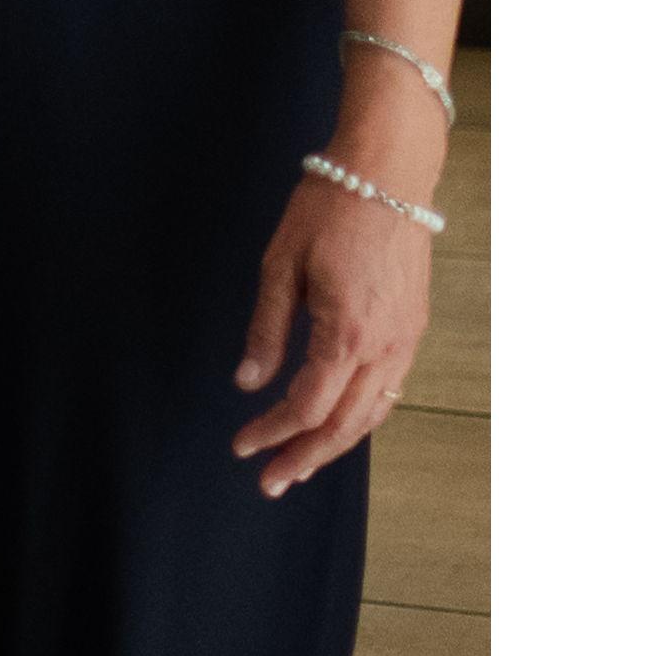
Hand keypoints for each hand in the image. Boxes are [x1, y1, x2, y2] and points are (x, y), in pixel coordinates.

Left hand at [231, 173, 433, 495]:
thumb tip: (248, 382)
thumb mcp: (281, 264)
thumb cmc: (328, 209)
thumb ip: (267, 329)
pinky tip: (338, 420)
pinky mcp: (413, 328)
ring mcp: (405, 340)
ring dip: (335, 444)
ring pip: (372, 413)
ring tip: (299, 463)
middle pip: (344, 424)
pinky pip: (389, 388)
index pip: (307, 405)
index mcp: (347, 333)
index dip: (273, 432)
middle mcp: (384, 346)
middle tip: (269, 482)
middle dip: (304, 457)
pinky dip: (361, 415)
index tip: (242, 445)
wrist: (387, 173)